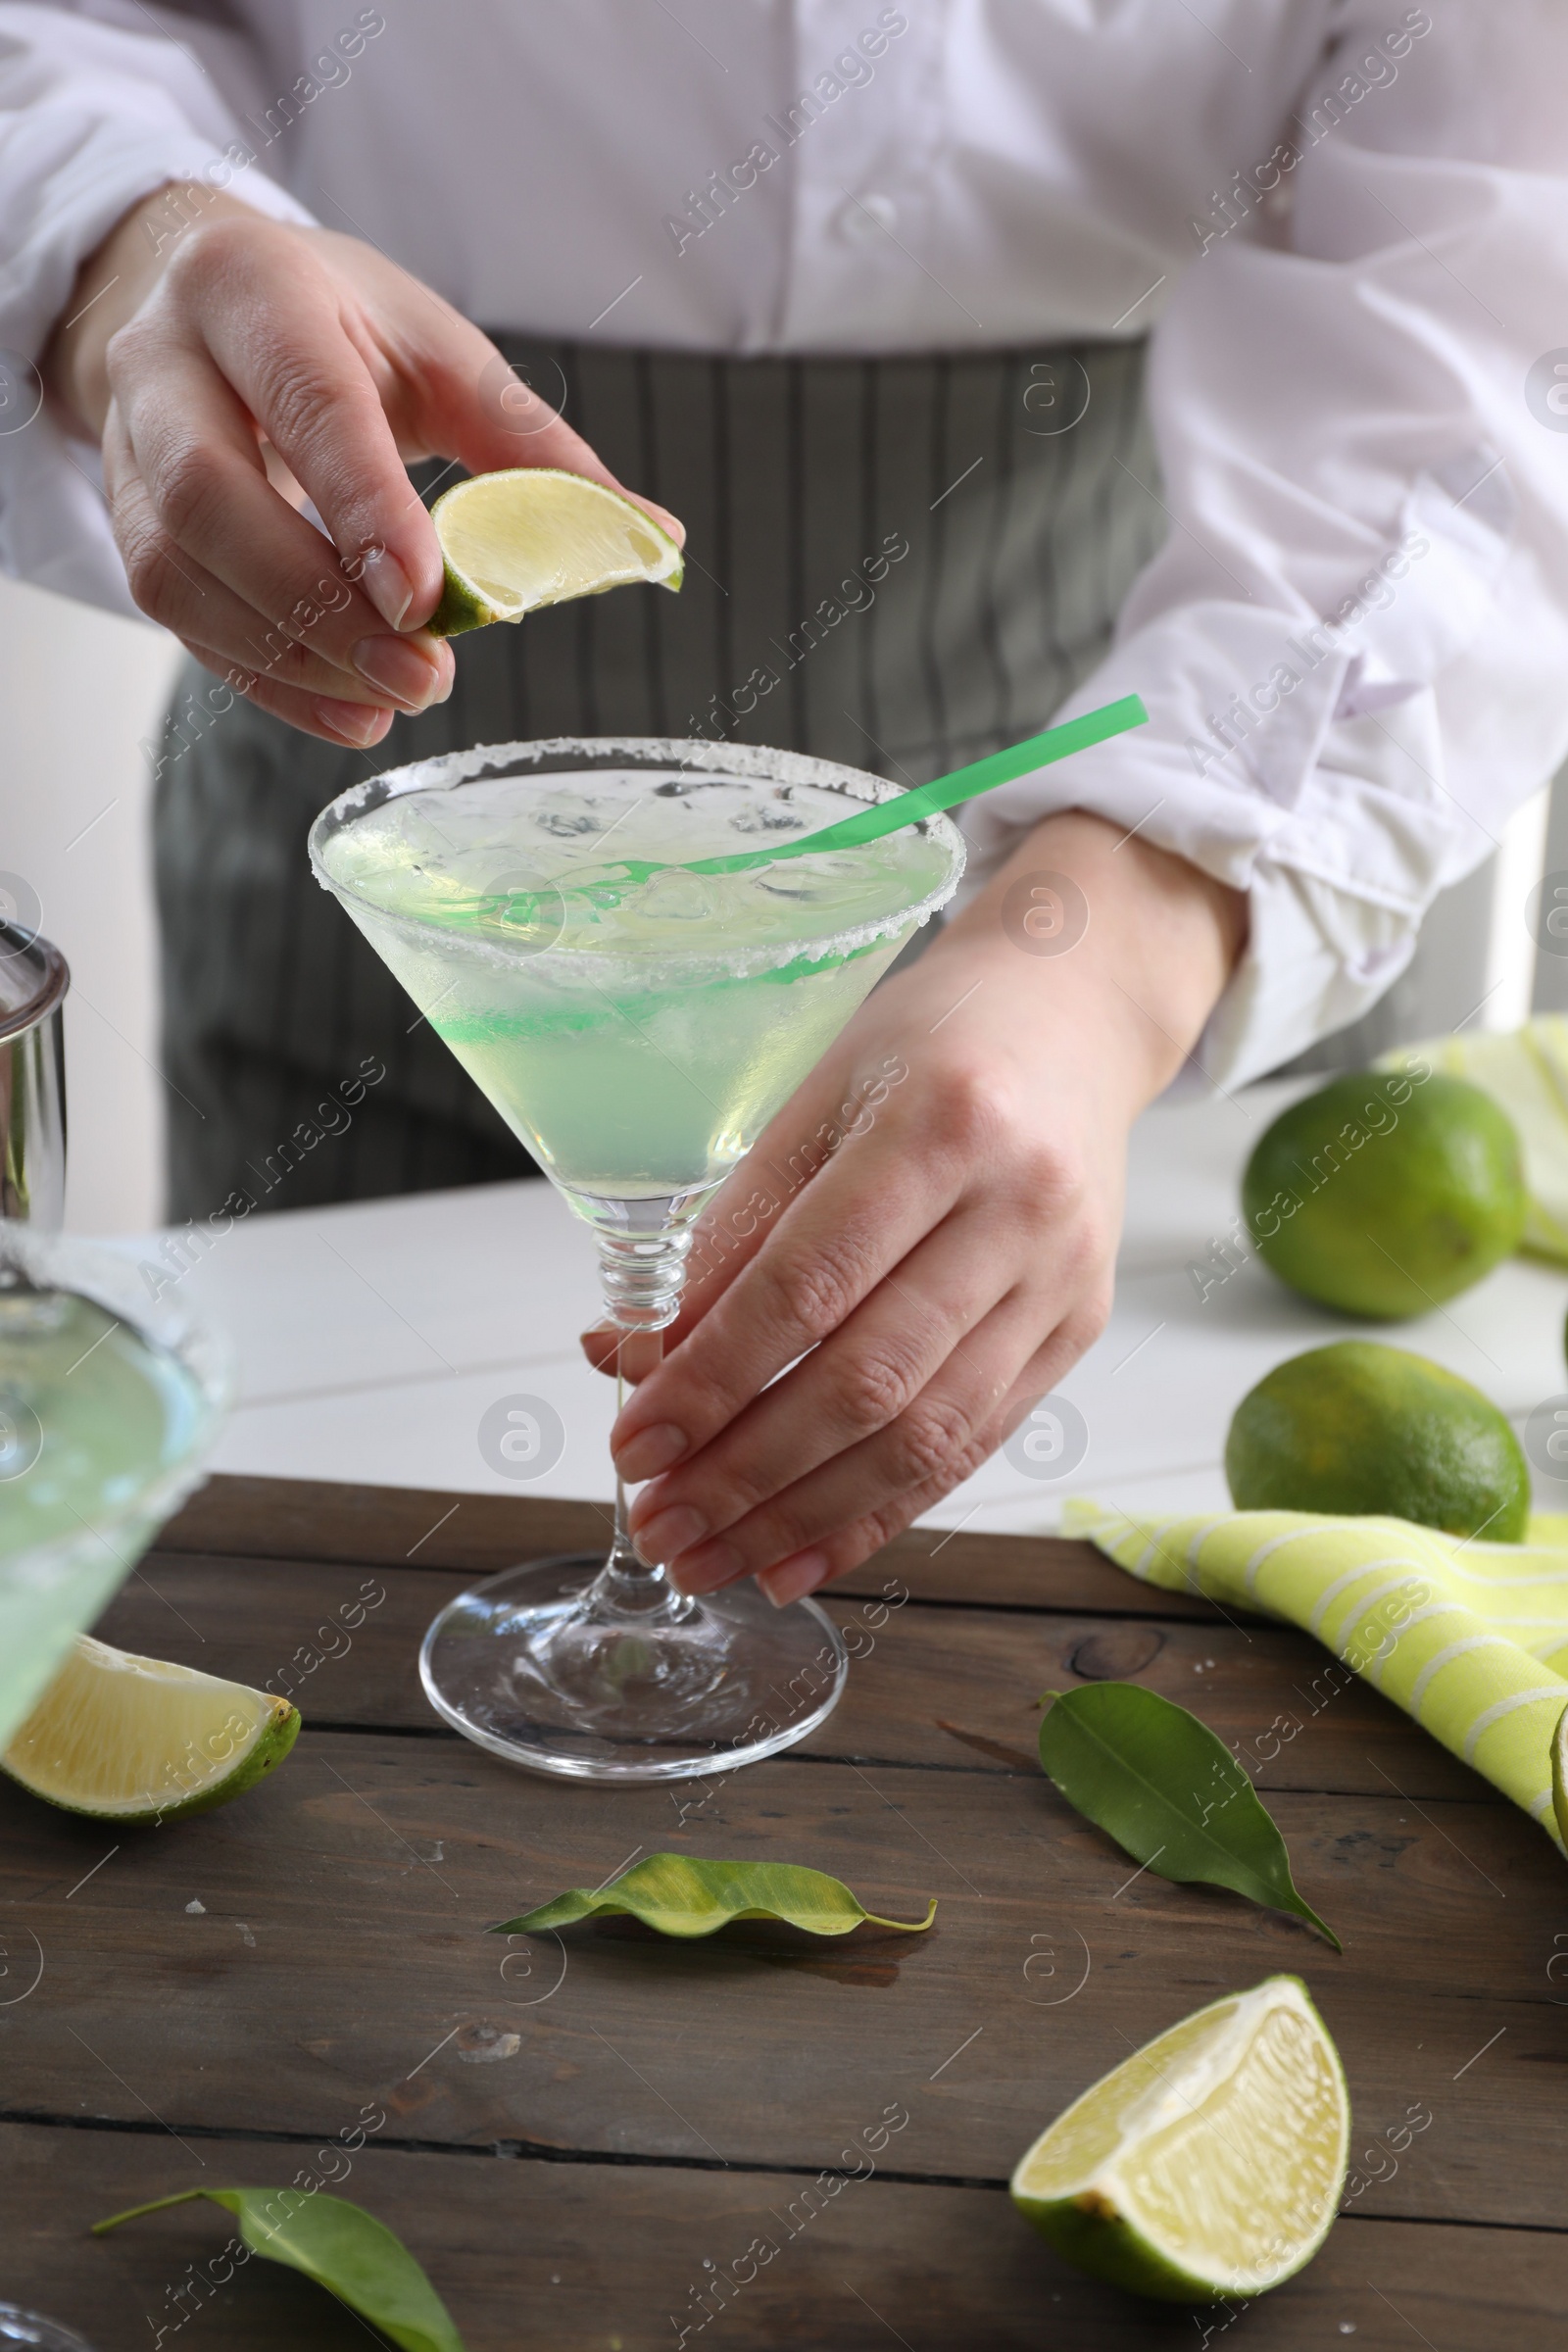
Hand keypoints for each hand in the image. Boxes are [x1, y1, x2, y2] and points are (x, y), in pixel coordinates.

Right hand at [42, 185, 680, 746]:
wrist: (201, 307)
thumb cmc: (339, 329)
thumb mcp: (441, 357)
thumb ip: (537, 449)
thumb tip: (654, 539)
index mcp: (254, 286)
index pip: (305, 399)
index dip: (362, 504)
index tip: (423, 598)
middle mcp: (168, 360)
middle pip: (212, 497)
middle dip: (319, 606)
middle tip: (424, 678)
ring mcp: (130, 446)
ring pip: (178, 570)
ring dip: (291, 657)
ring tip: (391, 700)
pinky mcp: (128, 522)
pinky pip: (177, 619)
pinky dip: (267, 681)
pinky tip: (348, 710)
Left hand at [585, 811, 1244, 1601]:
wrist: (1074, 1016)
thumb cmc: (930, 1045)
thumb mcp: (815, 1099)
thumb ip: (735, 1231)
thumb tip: (642, 1359)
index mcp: (944, 1123)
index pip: (808, 1284)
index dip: (714, 1378)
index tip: (633, 1440)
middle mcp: (1019, 1208)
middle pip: (869, 1380)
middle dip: (746, 1473)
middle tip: (657, 1523)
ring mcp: (1062, 1279)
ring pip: (926, 1437)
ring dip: (804, 1517)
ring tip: (710, 1561)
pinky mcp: (1078, 1331)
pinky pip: (972, 1446)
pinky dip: (880, 1515)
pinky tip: (801, 1558)